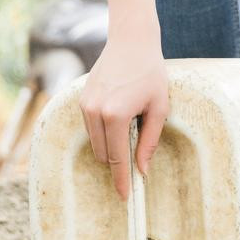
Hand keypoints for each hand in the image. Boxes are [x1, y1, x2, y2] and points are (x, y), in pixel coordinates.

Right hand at [79, 32, 168, 200]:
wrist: (130, 42)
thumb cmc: (150, 72)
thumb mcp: (158, 107)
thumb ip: (150, 140)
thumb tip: (142, 169)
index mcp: (116, 115)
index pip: (116, 158)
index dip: (122, 180)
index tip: (125, 197)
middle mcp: (95, 112)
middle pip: (103, 155)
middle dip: (117, 161)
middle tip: (137, 155)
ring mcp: (85, 105)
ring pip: (95, 142)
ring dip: (110, 144)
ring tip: (131, 122)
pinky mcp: (81, 100)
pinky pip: (91, 128)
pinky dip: (104, 131)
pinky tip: (119, 114)